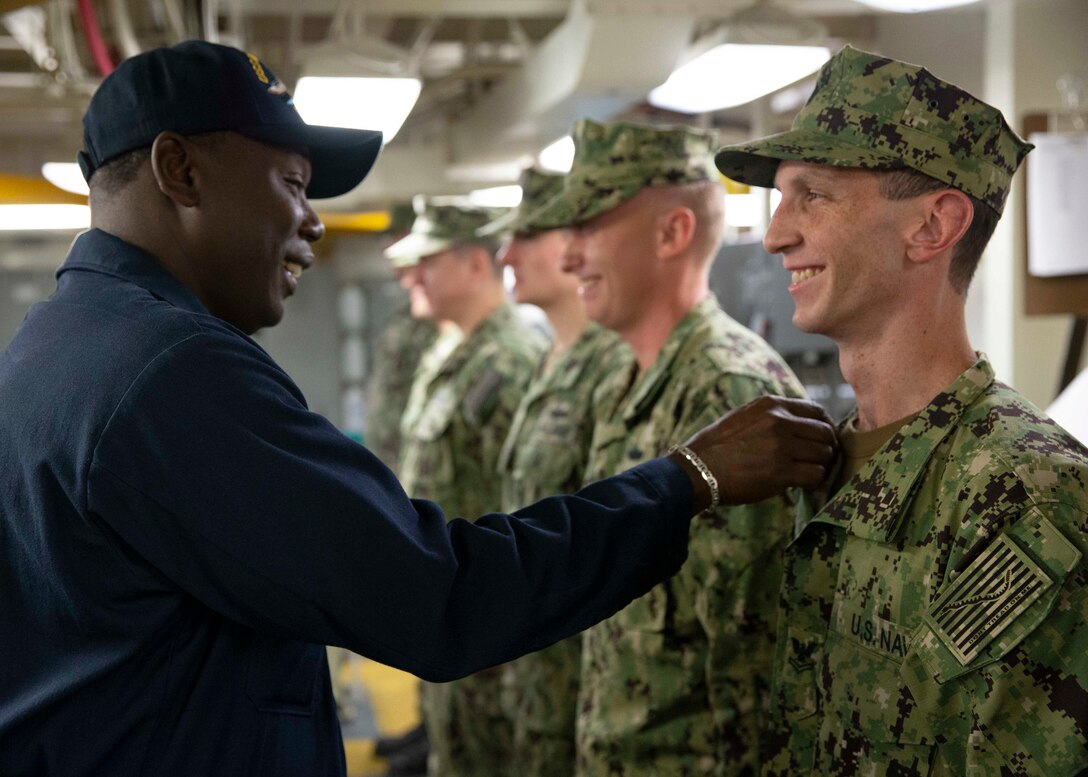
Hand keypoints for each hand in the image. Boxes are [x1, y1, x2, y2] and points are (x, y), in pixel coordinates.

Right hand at [667, 396, 836, 508]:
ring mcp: (781, 446)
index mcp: (771, 405)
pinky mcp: (781, 472)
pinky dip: (814, 482)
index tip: (821, 440)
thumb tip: (800, 426)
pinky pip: (815, 475)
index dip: (824, 427)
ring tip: (809, 474)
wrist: (697, 470)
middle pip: (825, 433)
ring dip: (821, 466)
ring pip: (824, 454)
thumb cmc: (716, 447)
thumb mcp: (744, 417)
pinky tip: (803, 485)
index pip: (816, 411)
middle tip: (820, 461)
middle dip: (826, 449)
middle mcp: (779, 421)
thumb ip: (772, 417)